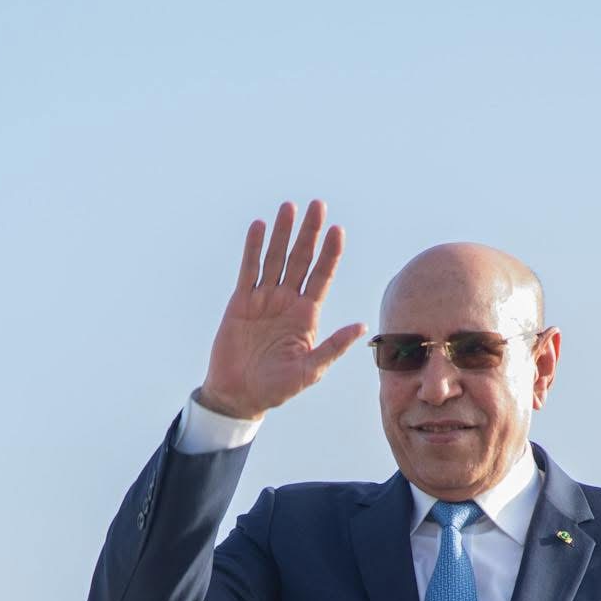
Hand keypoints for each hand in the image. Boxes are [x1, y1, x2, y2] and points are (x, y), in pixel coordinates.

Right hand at [197, 199, 364, 419]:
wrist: (240, 395)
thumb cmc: (277, 387)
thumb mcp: (310, 371)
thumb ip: (333, 347)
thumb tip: (361, 327)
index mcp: (307, 315)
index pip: (322, 276)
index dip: (330, 254)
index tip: (338, 231)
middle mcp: (287, 301)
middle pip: (301, 259)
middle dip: (309, 233)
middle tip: (317, 205)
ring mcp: (264, 299)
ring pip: (275, 259)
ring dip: (282, 233)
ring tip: (289, 207)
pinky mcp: (241, 302)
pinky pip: (248, 270)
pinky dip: (253, 248)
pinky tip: (259, 226)